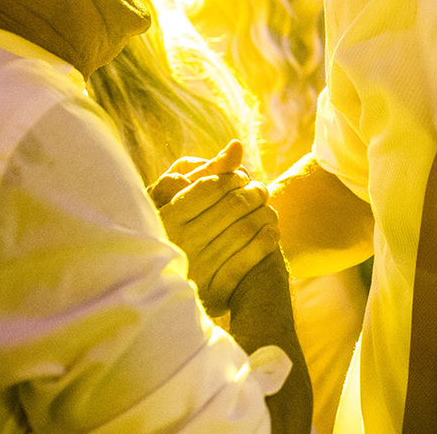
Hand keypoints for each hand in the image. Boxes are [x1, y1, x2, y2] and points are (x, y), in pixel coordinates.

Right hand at [149, 141, 280, 316]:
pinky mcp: (214, 289)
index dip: (233, 178)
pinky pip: (249, 259)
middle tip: (261, 190)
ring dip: (265, 214)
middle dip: (254, 193)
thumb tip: (238, 146)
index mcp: (167, 217)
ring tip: (268, 209)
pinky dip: (266, 241)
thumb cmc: (177, 229)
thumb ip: (211, 171)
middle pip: (233, 206)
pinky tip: (271, 231)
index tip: (242, 177)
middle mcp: (180, 241)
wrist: (165, 288)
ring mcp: (198, 267)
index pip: (211, 186)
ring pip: (245, 230)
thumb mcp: (181, 198)